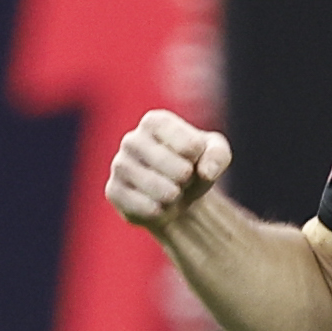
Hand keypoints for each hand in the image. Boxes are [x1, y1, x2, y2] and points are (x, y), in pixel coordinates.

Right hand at [105, 109, 231, 232]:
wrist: (179, 198)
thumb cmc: (196, 167)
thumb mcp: (216, 154)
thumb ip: (218, 155)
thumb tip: (206, 172)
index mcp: (155, 122)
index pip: (180, 137)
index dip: (194, 153)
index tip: (195, 157)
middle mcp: (132, 139)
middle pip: (161, 158)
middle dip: (183, 175)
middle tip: (185, 179)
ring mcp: (119, 165)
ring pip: (146, 181)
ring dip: (170, 193)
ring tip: (174, 194)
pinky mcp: (113, 190)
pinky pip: (132, 202)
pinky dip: (154, 209)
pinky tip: (161, 208)